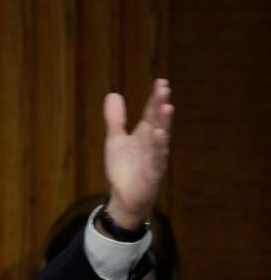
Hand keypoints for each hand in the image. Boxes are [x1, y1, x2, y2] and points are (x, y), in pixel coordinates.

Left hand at [103, 79, 174, 227]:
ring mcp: (155, 158)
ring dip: (164, 123)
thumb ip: (115, 119)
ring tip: (167, 107)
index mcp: (145, 134)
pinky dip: (157, 147)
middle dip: (161, 105)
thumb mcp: (116, 140)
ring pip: (161, 138)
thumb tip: (113, 94)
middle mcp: (153, 143)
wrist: (124, 197)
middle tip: (164, 88)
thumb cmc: (124, 168)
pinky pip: (156, 159)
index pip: (152, 112)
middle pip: (158, 121)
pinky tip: (159, 135)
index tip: (161, 82)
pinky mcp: (152, 173)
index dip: (155, 98)